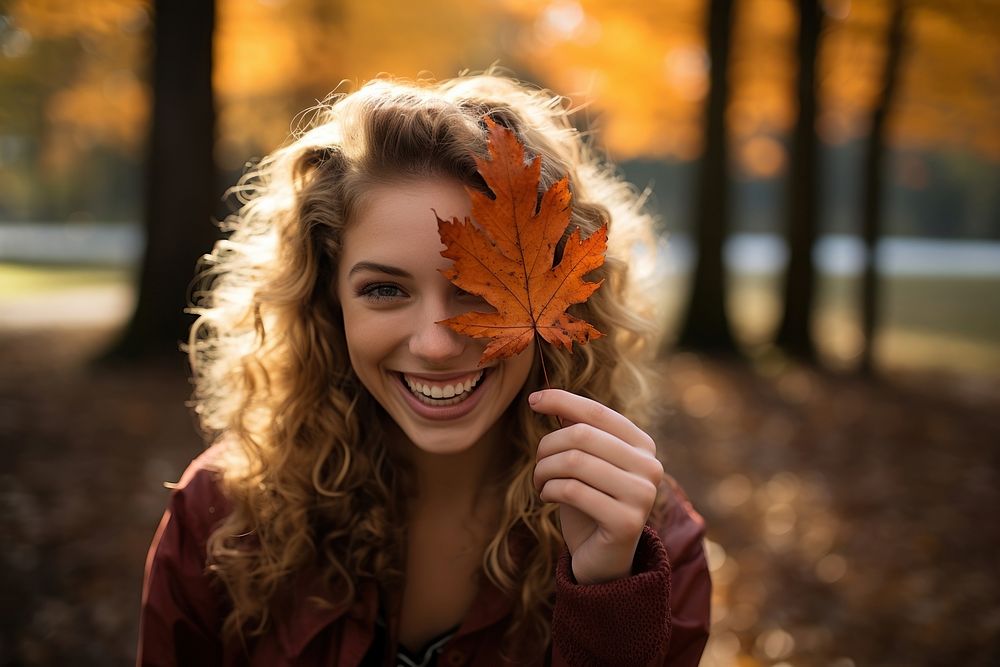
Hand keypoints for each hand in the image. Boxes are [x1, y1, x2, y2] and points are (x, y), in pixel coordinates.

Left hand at [529, 389, 663, 584]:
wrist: (601, 560)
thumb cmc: (588, 504)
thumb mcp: (583, 463)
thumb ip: (576, 431)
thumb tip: (547, 397)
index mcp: (642, 445)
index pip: (597, 412)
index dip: (561, 400)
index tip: (533, 400)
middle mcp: (650, 466)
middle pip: (581, 435)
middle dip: (547, 446)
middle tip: (537, 466)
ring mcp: (642, 495)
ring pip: (574, 461)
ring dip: (544, 471)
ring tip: (540, 483)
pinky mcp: (627, 522)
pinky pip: (572, 491)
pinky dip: (549, 490)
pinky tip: (546, 497)